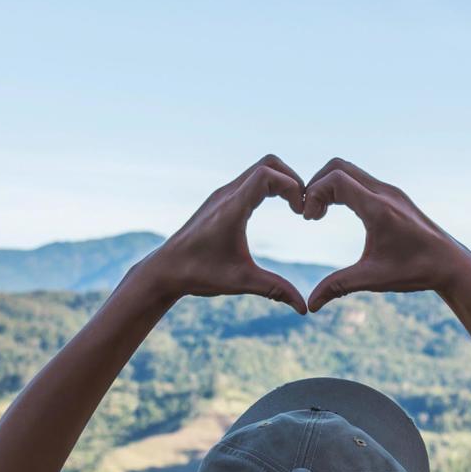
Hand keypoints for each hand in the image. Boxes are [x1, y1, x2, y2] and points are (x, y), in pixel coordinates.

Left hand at [133, 155, 310, 310]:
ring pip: (259, 169)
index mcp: (232, 208)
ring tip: (295, 207)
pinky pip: (250, 180)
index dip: (292, 187)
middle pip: (268, 163)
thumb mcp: (241, 282)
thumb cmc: (199, 274)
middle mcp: (227, 195)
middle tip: (303, 205)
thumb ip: (275, 290)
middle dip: (292, 179)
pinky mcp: (219, 200)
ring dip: (281, 181)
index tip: (301, 212)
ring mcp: (222, 195)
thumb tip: (304, 308)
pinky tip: (276, 208)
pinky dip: (268, 186)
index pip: (268, 175)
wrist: (166, 270)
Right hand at [300, 159, 470, 309]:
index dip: (314, 194)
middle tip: (310, 214)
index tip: (308, 219)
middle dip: (316, 185)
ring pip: (349, 170)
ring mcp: (390, 191)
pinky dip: (343, 189)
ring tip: (320, 214)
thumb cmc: (414, 271)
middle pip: (338, 166)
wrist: (450, 264)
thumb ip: (338, 287)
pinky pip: (361, 179)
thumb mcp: (373, 279)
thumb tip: (311, 305)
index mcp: (378, 208)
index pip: (335, 180)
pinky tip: (339, 212)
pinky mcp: (393, 195)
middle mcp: (384, 193)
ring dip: (329, 186)